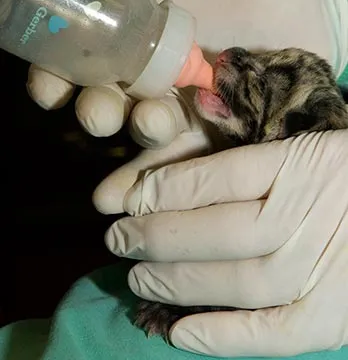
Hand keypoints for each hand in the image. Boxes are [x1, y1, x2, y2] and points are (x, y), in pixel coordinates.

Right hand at [27, 0, 346, 211]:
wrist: (318, 5)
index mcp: (140, 31)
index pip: (83, 56)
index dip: (55, 73)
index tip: (50, 84)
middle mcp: (152, 74)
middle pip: (109, 100)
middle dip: (96, 111)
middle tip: (102, 111)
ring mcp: (186, 106)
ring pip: (146, 133)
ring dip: (137, 139)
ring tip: (150, 125)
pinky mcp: (221, 129)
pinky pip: (191, 157)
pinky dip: (172, 176)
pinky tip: (153, 195)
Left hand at [103, 130, 347, 356]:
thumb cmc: (342, 176)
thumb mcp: (308, 147)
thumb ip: (256, 157)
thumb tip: (182, 178)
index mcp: (303, 162)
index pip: (221, 176)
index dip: (168, 188)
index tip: (131, 198)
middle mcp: (310, 212)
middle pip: (220, 230)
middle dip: (158, 236)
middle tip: (118, 240)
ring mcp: (324, 266)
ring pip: (239, 281)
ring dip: (180, 284)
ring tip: (137, 279)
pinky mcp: (338, 312)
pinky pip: (278, 331)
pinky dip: (227, 337)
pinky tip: (181, 333)